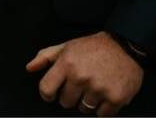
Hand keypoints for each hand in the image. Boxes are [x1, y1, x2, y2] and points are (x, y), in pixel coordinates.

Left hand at [25, 31, 143, 115]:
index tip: (52, 95)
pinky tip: (105, 94)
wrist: (126, 46)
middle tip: (80, 86)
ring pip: (84, 109)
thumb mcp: (67, 46)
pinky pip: (102, 115)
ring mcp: (98, 89)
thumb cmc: (94, 47)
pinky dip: (104, 108)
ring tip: (95, 87)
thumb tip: (30, 68)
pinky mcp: (115, 98)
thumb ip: (46, 57)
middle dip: (71, 96)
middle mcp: (81, 77)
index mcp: (67, 64)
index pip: (46, 89)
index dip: (47, 94)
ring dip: (88, 102)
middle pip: (65, 102)